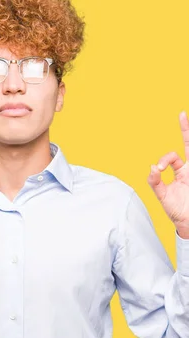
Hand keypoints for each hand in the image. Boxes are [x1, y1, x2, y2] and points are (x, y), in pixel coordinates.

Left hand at [148, 111, 188, 237]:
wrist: (188, 223)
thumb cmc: (176, 209)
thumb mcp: (162, 195)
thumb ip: (155, 181)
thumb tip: (152, 167)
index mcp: (181, 171)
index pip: (174, 155)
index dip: (166, 158)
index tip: (159, 168)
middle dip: (187, 130)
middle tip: (182, 113)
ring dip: (187, 137)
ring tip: (184, 119)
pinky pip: (187, 166)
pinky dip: (179, 159)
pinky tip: (174, 166)